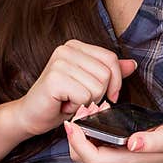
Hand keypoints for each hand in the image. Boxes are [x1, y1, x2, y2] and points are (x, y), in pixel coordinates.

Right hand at [14, 40, 136, 135]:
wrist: (30, 116)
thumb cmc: (59, 101)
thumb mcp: (89, 84)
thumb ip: (110, 72)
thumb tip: (132, 64)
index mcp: (76, 46)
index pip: (111, 58)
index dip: (115, 81)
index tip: (107, 96)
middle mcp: (66, 49)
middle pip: (106, 73)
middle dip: (98, 94)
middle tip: (77, 98)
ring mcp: (59, 62)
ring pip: (97, 87)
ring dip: (86, 102)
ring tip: (69, 101)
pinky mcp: (55, 78)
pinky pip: (85, 97)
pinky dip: (77, 107)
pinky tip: (63, 105)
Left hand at [63, 103, 162, 162]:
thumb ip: (152, 141)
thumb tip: (133, 142)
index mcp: (127, 162)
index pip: (91, 157)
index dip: (77, 140)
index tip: (74, 121)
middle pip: (81, 157)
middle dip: (75, 134)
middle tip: (84, 110)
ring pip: (85, 156)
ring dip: (81, 134)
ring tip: (91, 112)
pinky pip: (93, 153)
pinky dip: (89, 137)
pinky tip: (98, 120)